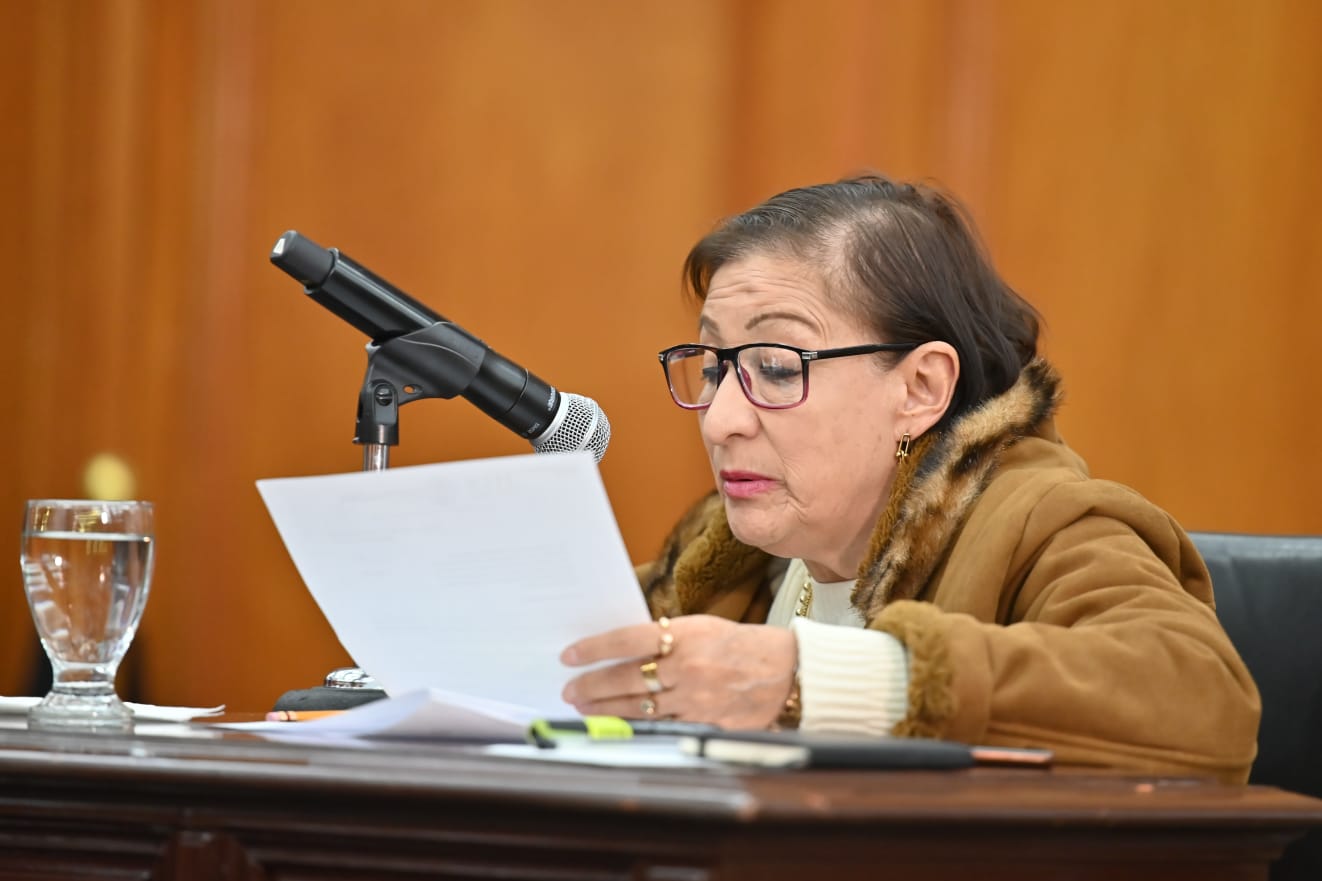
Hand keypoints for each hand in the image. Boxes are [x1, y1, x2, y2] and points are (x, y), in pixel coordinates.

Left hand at [560, 615, 796, 728]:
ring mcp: (696, 699)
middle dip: (592, 687)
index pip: (628, 640)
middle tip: (568, 690)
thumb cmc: (740, 645)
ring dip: (607, 710)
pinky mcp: (705, 724)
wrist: (787, 671)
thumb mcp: (702, 628)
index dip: (595, 649)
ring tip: (584, 709)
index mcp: (687, 636)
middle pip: (627, 679)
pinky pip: (662, 726)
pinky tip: (619, 725)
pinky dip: (637, 726)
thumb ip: (666, 638)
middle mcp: (688, 668)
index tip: (569, 655)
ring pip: (639, 708)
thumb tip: (624, 650)